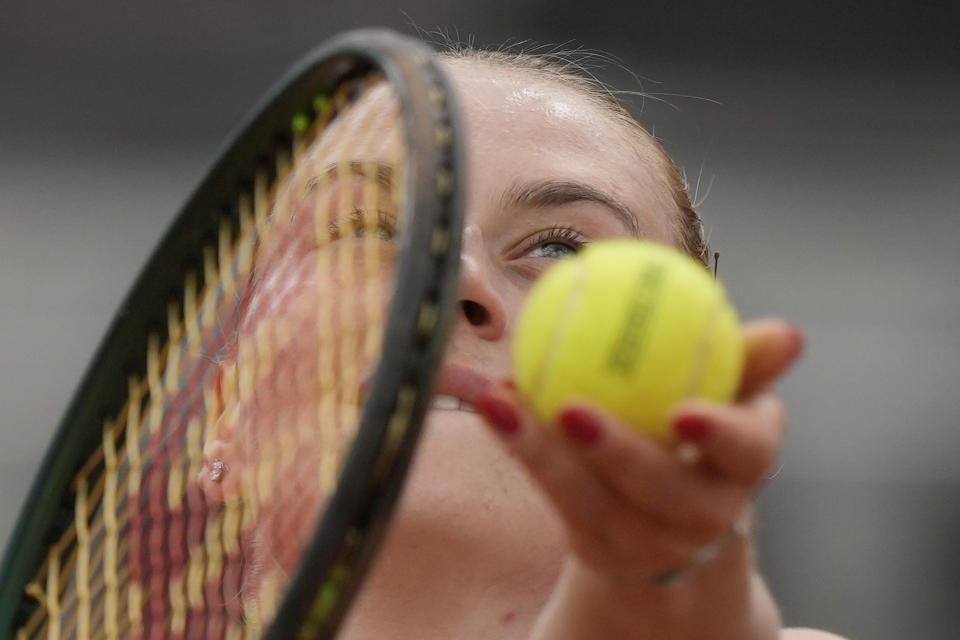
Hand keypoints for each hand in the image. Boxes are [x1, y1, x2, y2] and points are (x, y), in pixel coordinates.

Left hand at [474, 317, 803, 586]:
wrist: (674, 523)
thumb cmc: (701, 439)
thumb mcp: (729, 398)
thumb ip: (746, 361)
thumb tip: (787, 332)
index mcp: (745, 467)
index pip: (747, 451)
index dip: (721, 435)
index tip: (685, 411)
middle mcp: (703, 514)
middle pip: (663, 490)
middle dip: (618, 454)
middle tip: (571, 408)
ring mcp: (647, 540)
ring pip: (593, 500)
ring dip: (541, 450)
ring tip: (503, 400)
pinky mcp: (597, 547)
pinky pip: (555, 497)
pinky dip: (522, 449)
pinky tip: (493, 405)